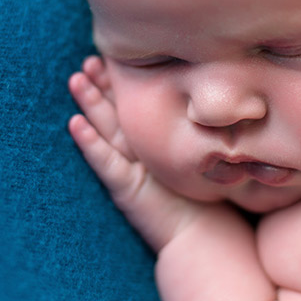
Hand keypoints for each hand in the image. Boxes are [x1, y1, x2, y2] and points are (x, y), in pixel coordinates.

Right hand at [68, 56, 213, 251]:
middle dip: (100, 88)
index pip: (136, 110)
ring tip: (76, 80)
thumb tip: (225, 94)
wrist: (207, 243)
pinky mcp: (127, 190)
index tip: (113, 58)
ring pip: (105, 132)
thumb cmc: (215, 202)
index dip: (122, 86)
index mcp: (156, 147)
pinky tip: (75, 124)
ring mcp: (130, 172)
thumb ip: (209, 129)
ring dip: (89, 106)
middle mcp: (139, 157)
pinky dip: (90, 144)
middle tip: (87, 62)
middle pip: (115, 115)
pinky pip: (106, 162)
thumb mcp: (209, 156)